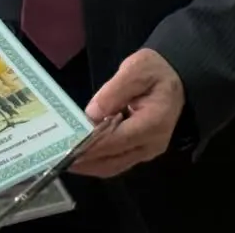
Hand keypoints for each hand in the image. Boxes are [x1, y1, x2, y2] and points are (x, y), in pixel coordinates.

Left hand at [72, 49, 184, 178]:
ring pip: (113, 166)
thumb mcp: (136, 69)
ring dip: (89, 165)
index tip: (67, 147)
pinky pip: (117, 162)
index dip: (91, 146)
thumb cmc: (155, 71)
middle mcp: (152, 144)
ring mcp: (147, 150)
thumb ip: (114, 91)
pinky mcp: (141, 151)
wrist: (176, 77)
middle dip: (85, 161)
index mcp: (153, 122)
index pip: (116, 140)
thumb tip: (91, 114)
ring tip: (64, 159)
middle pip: (113, 161)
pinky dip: (97, 160)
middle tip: (58, 158)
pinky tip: (80, 154)